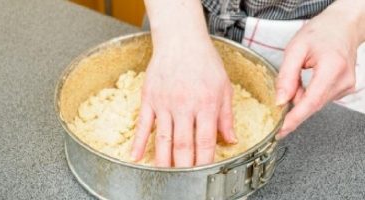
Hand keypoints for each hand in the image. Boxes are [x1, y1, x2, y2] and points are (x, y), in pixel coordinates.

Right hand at [131, 37, 236, 166]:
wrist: (181, 40)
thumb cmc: (205, 62)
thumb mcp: (224, 87)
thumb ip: (226, 116)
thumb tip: (231, 140)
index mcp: (206, 105)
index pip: (205, 142)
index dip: (204, 163)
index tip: (204, 177)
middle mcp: (184, 107)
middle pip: (183, 145)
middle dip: (183, 168)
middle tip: (183, 183)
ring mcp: (164, 104)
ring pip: (162, 139)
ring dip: (163, 161)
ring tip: (163, 177)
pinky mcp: (149, 99)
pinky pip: (143, 124)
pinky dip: (138, 142)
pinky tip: (135, 157)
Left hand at [275, 0, 364, 138]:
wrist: (342, 27)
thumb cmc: (319, 33)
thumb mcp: (295, 49)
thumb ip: (286, 76)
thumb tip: (280, 101)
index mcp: (331, 68)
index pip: (311, 102)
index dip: (294, 119)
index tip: (281, 131)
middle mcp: (343, 81)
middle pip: (312, 105)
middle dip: (293, 103)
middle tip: (284, 88)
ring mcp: (346, 86)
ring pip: (315, 103)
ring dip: (300, 97)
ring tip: (299, 76)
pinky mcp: (344, 89)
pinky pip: (320, 99)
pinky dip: (308, 94)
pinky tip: (308, 80)